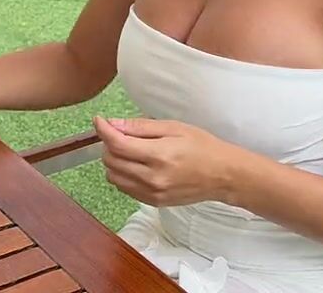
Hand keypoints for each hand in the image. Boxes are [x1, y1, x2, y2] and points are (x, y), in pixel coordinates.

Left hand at [92, 116, 244, 206]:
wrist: (223, 175)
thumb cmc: (203, 147)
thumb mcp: (174, 128)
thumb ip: (141, 127)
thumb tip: (114, 124)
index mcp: (159, 155)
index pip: (118, 144)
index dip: (103, 130)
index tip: (99, 121)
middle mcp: (152, 177)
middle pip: (111, 161)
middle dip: (109, 144)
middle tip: (120, 134)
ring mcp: (151, 193)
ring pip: (114, 177)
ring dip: (113, 161)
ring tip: (128, 150)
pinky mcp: (153, 202)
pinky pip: (124, 188)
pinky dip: (122, 175)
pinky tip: (135, 165)